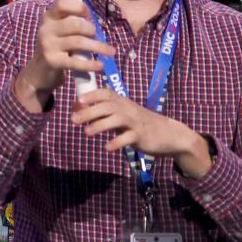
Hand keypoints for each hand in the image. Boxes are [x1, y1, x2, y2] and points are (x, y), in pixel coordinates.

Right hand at [13, 0, 113, 111]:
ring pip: (79, 42)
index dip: (79, 7)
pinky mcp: (53, 61)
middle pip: (74, 24)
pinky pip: (76, 62)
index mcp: (48, 18)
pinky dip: (91, 64)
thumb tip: (94, 21)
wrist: (38, 72)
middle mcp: (46, 29)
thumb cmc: (55, 48)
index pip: (62, 4)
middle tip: (98, 36)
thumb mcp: (58, 32)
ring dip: (98, 47)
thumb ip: (71, 23)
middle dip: (91, 29)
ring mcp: (48, 45)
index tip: (89, 16)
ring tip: (110, 51)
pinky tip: (100, 65)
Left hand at [74, 86, 211, 175]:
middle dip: (89, 112)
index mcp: (122, 102)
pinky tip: (107, 148)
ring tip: (86, 133)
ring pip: (116, 120)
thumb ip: (105, 113)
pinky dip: (117, 142)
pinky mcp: (142, 136)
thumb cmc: (140, 123)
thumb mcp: (124, 114)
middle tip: (73, 120)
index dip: (91, 96)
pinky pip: (128, 138)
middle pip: (107, 107)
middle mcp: (128, 109)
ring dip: (100, 126)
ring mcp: (136, 122)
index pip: (105, 93)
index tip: (78, 101)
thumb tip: (80, 112)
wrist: (168, 134)